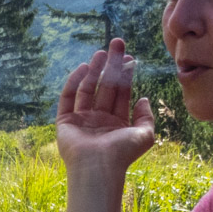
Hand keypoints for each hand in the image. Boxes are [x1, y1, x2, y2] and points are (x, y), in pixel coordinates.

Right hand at [56, 38, 154, 174]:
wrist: (98, 168)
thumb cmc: (122, 154)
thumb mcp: (145, 135)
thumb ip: (147, 116)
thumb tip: (144, 98)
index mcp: (117, 123)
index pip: (121, 93)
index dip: (126, 75)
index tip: (130, 58)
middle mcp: (99, 119)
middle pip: (105, 87)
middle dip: (112, 65)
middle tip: (117, 43)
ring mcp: (81, 120)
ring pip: (88, 89)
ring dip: (95, 70)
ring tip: (102, 52)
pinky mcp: (65, 121)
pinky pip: (68, 98)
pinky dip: (74, 82)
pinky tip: (85, 68)